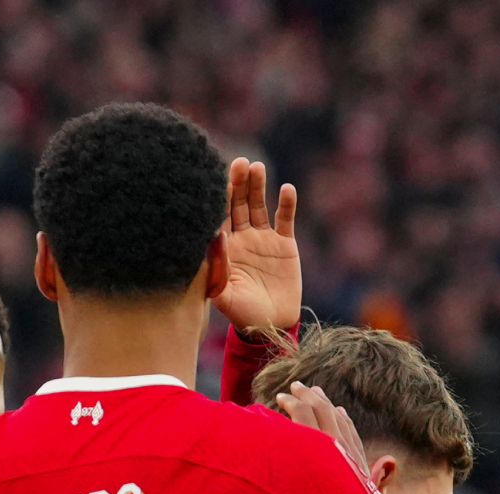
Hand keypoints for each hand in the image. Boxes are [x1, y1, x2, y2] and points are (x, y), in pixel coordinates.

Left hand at [211, 157, 299, 334]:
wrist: (271, 325)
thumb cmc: (242, 314)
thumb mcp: (225, 297)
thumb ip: (217, 274)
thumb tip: (212, 244)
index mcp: (224, 248)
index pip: (219, 217)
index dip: (219, 199)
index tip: (216, 181)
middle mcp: (242, 238)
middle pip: (238, 204)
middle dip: (238, 184)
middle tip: (239, 163)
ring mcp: (263, 239)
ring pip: (259, 206)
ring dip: (258, 186)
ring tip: (257, 167)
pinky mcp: (284, 243)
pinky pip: (285, 219)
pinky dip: (287, 204)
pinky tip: (287, 189)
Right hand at [276, 381, 367, 471]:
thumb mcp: (289, 481)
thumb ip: (286, 452)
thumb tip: (271, 435)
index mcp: (312, 446)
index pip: (302, 412)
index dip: (290, 401)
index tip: (280, 396)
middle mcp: (333, 442)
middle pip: (321, 409)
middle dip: (307, 394)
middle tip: (296, 385)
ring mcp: (349, 449)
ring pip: (338, 416)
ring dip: (325, 401)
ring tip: (316, 390)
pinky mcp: (358, 459)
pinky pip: (351, 430)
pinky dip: (343, 417)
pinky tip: (340, 411)